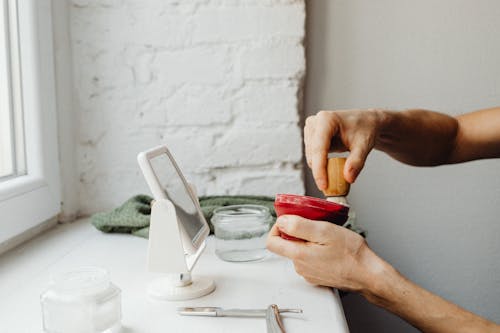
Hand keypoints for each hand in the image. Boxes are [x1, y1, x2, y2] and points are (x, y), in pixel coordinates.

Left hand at [266, 215, 384, 292]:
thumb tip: (282, 221)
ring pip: (299, 251)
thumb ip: (299, 226)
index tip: (289, 219)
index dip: (277, 227)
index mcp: (298, 255)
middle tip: (313, 224)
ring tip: (325, 236)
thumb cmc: (351, 254)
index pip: (271, 242)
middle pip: (285, 245)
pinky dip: (315, 250)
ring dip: (307, 240)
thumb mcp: (324, 231)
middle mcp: (300, 266)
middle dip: (296, 232)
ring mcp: (308, 273)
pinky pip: (309, 259)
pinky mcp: (317, 276)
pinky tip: (330, 247)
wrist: (368, 274)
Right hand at [304, 109, 384, 187]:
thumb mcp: (364, 145)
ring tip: (339, 168)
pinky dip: (321, 164)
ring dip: (321, 167)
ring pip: (311, 157)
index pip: (319, 148)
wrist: (366, 123)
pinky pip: (312, 156)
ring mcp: (311, 129)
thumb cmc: (365, 129)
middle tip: (334, 185)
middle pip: (313, 154)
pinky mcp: (311, 136)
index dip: (319, 169)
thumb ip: (356, 162)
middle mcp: (315, 122)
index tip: (323, 185)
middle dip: (321, 171)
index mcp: (326, 120)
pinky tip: (333, 163)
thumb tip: (348, 178)